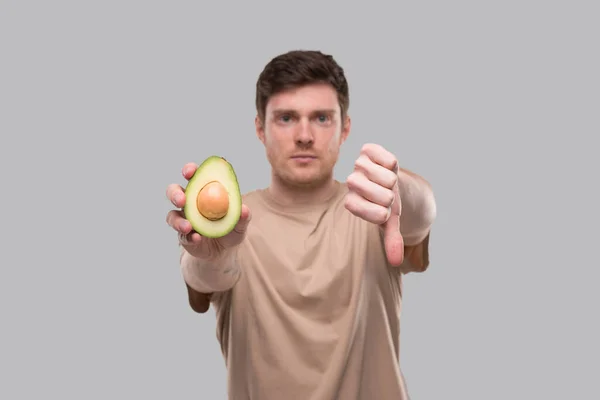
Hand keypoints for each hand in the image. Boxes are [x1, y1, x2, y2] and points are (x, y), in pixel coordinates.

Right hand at [165, 162, 250, 259]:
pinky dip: (188, 236)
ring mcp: (184, 219)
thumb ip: (242, 216)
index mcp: (203, 191)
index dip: (190, 170)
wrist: (225, 251)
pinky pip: (182, 236)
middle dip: (175, 193)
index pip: (194, 176)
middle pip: (174, 192)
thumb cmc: (232, 228)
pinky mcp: (184, 236)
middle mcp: (190, 203)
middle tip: (181, 199)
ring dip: (177, 220)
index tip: (190, 172)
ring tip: (188, 226)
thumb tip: (244, 210)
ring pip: (172, 216)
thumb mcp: (240, 223)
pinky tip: (196, 238)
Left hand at [345, 143, 403, 265]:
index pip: (370, 212)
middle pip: (382, 195)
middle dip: (390, 197)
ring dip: (391, 180)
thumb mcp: (389, 221)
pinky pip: (385, 157)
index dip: (382, 213)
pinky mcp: (367, 150)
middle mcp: (352, 183)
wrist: (387, 181)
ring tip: (387, 181)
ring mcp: (359, 166)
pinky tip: (388, 166)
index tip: (384, 212)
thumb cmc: (386, 204)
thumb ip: (390, 239)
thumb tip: (396, 262)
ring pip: (384, 176)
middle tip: (388, 194)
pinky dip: (390, 162)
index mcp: (352, 202)